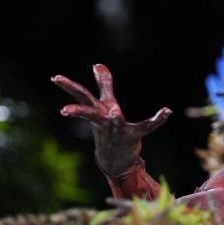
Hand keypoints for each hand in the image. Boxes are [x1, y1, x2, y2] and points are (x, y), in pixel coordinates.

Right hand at [52, 64, 170, 176]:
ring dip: (113, 119)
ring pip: (114, 124)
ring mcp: (116, 130)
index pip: (81, 95)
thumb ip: (103, 84)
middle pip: (87, 112)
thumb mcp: (106, 105)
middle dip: (76, 110)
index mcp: (97, 111)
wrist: (114, 160)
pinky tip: (167, 111)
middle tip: (65, 110)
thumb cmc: (109, 128)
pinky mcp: (133, 136)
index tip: (56, 77)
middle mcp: (103, 121)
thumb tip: (98, 64)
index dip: (68, 86)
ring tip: (114, 113)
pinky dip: (158, 118)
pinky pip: (146, 126)